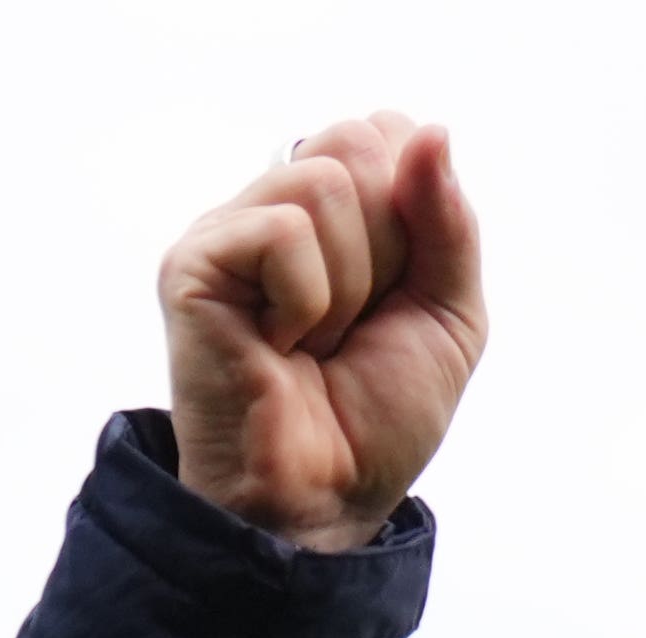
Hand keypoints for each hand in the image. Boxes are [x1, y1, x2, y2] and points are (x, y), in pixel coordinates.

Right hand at [160, 112, 485, 553]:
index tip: (394, 296)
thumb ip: (449, 221)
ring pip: (324, 181)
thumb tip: (431, 130)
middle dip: (388, 246)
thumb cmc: (376, 418)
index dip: (417, 214)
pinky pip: (283, 231)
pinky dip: (308, 301)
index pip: (389, 134)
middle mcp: (276, 207)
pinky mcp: (195, 262)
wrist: (326, 499)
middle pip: (358, 144)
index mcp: (333, 210)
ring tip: (316, 341)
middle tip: (353, 324)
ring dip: (349, 284)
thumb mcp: (450, 315)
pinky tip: (281, 346)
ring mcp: (231, 230)